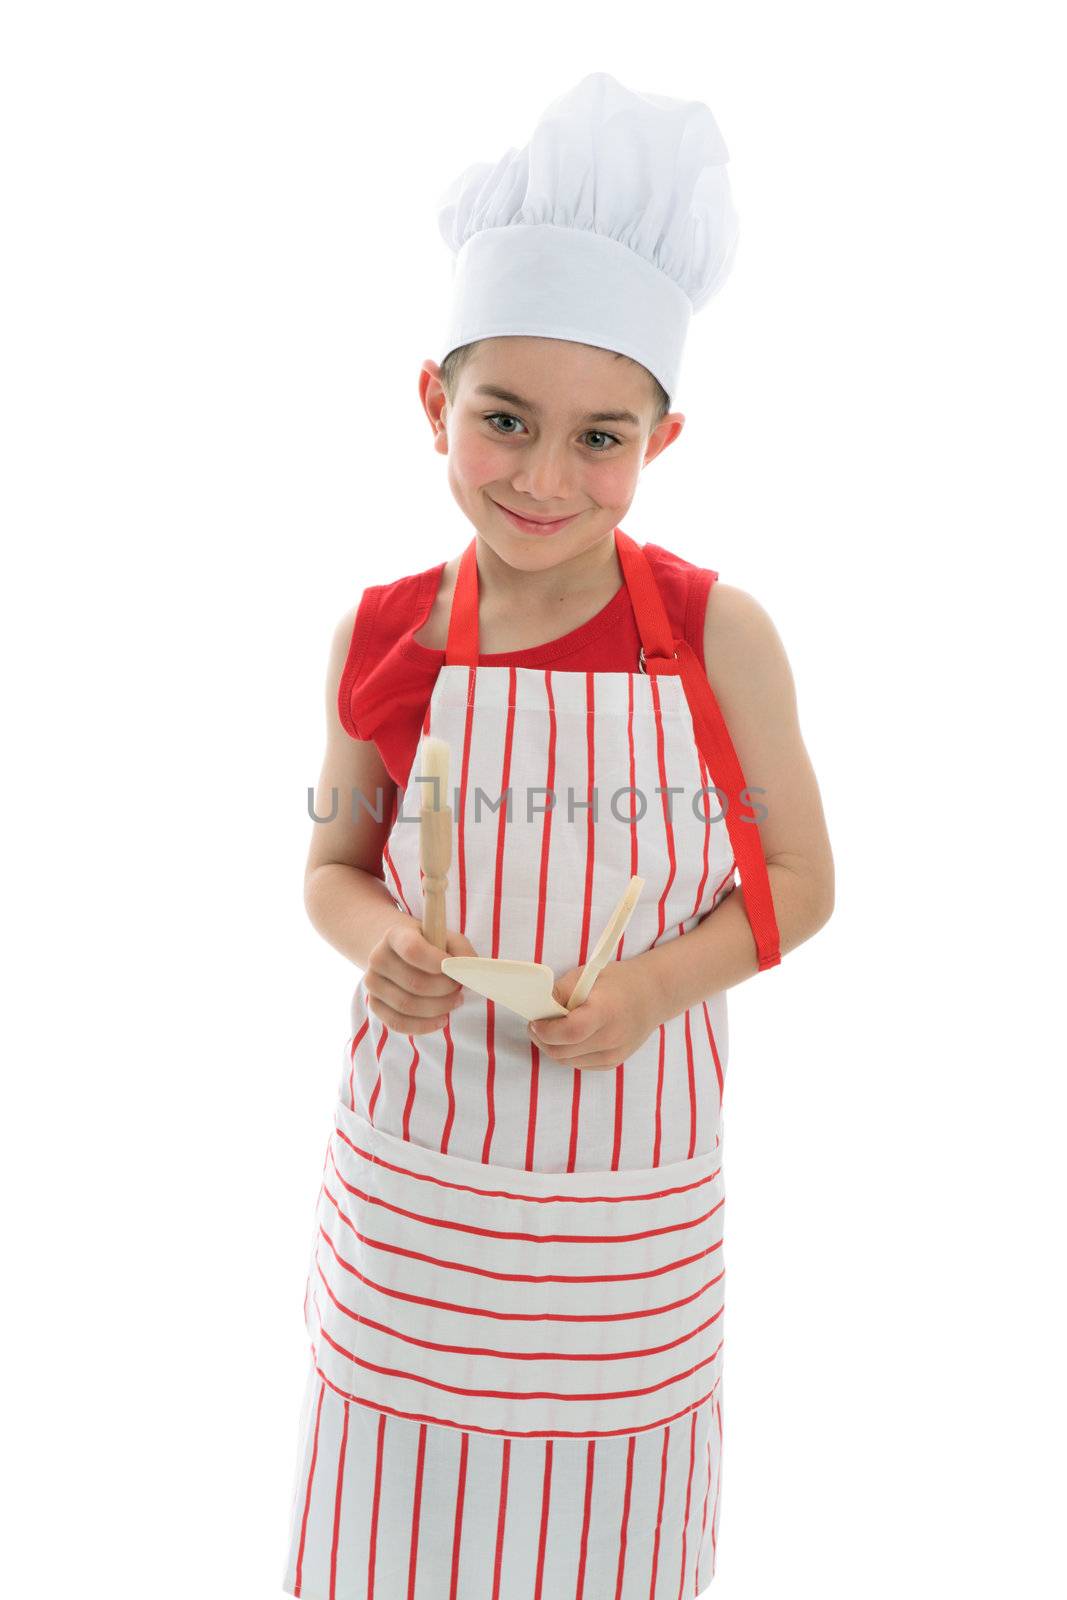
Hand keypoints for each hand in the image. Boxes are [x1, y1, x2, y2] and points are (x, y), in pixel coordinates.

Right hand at [364, 916, 478, 1035]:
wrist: (400, 955)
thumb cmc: (430, 947)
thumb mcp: (447, 939)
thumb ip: (461, 951)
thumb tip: (468, 970)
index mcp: (395, 935)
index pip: (413, 950)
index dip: (437, 962)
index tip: (456, 970)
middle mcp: (378, 958)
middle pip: (414, 982)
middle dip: (444, 990)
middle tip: (459, 988)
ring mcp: (372, 983)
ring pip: (407, 1005)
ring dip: (438, 1008)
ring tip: (454, 1001)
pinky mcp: (374, 1004)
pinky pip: (397, 1023)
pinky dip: (423, 1026)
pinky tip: (442, 1019)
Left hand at [526, 958, 661, 1070]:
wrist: (652, 996)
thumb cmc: (617, 982)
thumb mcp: (587, 975)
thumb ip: (560, 992)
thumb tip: (536, 1007)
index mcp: (605, 1011)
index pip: (570, 1031)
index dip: (546, 1030)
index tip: (534, 1021)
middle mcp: (612, 1038)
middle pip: (563, 1051)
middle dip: (542, 1039)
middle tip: (536, 1025)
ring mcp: (613, 1054)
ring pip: (567, 1060)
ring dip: (553, 1046)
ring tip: (553, 1027)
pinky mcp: (612, 1063)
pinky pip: (578, 1063)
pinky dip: (568, 1052)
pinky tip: (571, 1036)